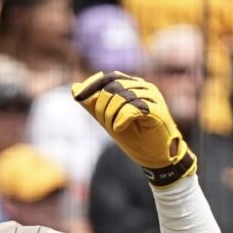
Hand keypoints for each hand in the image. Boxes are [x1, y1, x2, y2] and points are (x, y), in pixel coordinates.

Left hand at [72, 71, 195, 186]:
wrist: (153, 155)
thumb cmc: (133, 136)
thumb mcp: (107, 118)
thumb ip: (93, 104)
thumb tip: (75, 88)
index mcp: (133, 85)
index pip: (108, 77)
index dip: (91, 86)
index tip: (78, 97)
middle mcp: (144, 87)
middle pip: (112, 87)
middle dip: (102, 108)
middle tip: (107, 124)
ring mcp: (153, 97)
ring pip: (121, 97)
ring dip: (111, 116)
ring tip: (116, 128)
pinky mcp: (157, 110)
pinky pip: (131, 109)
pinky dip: (120, 120)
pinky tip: (119, 128)